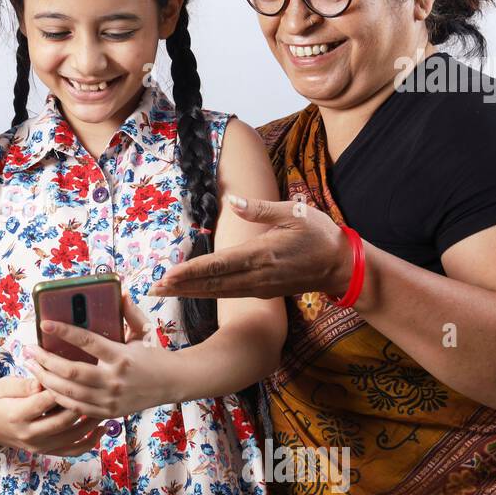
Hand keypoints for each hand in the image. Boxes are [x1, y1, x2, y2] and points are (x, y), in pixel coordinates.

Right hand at [0, 375, 104, 457]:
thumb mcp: (3, 385)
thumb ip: (25, 384)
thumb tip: (44, 380)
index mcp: (17, 415)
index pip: (46, 401)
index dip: (63, 387)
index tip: (78, 373)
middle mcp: (29, 434)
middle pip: (63, 421)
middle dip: (82, 405)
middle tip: (98, 389)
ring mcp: (39, 446)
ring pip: (72, 437)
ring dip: (91, 423)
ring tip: (105, 406)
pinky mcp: (45, 452)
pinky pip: (71, 451)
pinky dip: (89, 443)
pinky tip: (101, 430)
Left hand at [22, 293, 159, 420]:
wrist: (174, 383)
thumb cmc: (154, 353)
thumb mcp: (143, 331)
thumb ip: (129, 313)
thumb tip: (119, 292)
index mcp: (122, 356)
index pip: (87, 341)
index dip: (63, 331)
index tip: (44, 324)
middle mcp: (115, 380)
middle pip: (70, 372)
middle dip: (44, 360)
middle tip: (28, 350)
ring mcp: (111, 399)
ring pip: (68, 392)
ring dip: (45, 379)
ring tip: (31, 366)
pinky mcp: (108, 413)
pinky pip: (76, 408)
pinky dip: (58, 397)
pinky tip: (46, 385)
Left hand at [148, 194, 352, 300]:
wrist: (342, 266)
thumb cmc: (319, 234)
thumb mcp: (294, 212)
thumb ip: (261, 208)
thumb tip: (233, 200)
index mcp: (262, 254)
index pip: (219, 265)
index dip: (192, 271)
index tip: (168, 275)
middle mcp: (257, 275)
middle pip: (212, 283)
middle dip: (181, 286)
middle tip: (153, 288)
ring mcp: (259, 286)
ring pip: (218, 292)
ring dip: (189, 292)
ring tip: (163, 292)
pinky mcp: (262, 291)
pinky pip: (228, 294)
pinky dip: (206, 293)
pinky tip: (190, 291)